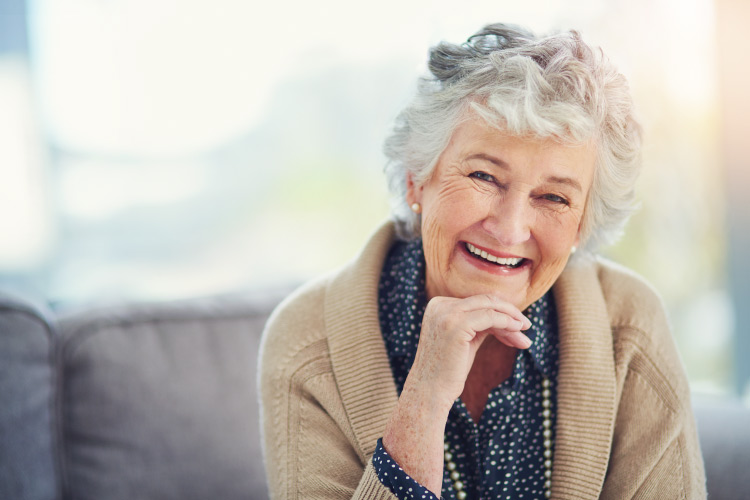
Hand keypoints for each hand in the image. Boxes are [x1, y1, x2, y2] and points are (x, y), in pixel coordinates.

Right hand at [382, 294, 530, 494]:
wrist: (429, 391)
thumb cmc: (448, 370)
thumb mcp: (464, 339)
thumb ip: (478, 324)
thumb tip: (508, 316)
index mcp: (438, 305)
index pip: (477, 302)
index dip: (499, 313)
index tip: (516, 327)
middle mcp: (440, 305)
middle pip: (485, 301)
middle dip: (509, 313)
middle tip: (527, 326)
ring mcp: (447, 313)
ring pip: (490, 307)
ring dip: (512, 320)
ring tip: (525, 336)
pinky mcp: (456, 324)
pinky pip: (491, 317)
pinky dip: (507, 323)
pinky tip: (518, 334)